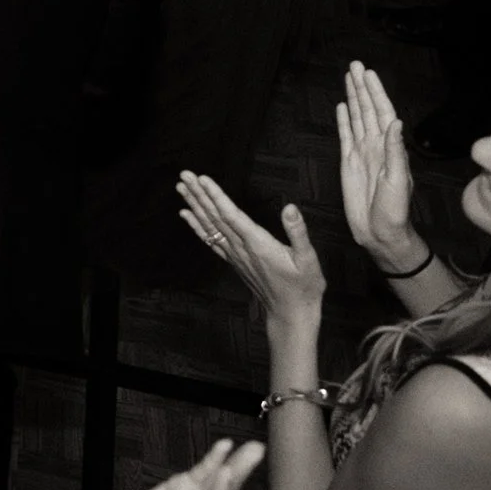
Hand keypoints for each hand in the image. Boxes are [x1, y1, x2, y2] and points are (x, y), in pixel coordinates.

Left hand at [176, 170, 325, 326]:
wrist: (290, 314)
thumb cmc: (303, 287)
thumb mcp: (308, 259)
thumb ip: (298, 232)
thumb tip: (290, 208)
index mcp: (258, 244)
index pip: (231, 215)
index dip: (216, 196)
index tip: (203, 179)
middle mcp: (241, 248)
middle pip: (215, 217)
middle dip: (200, 195)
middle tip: (185, 175)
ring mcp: (235, 256)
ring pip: (210, 227)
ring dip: (195, 206)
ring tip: (182, 188)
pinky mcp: (234, 261)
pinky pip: (211, 240)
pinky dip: (197, 226)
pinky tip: (187, 215)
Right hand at [334, 62, 417, 268]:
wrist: (380, 233)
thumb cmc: (394, 211)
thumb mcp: (397, 181)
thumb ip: (395, 151)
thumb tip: (395, 122)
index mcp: (390, 148)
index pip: (382, 112)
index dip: (375, 92)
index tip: (368, 73)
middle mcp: (376, 146)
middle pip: (368, 109)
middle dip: (362, 87)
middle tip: (355, 65)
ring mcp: (362, 153)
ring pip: (356, 118)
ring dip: (353, 98)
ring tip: (348, 77)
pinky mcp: (349, 163)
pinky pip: (346, 136)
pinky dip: (344, 120)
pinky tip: (342, 107)